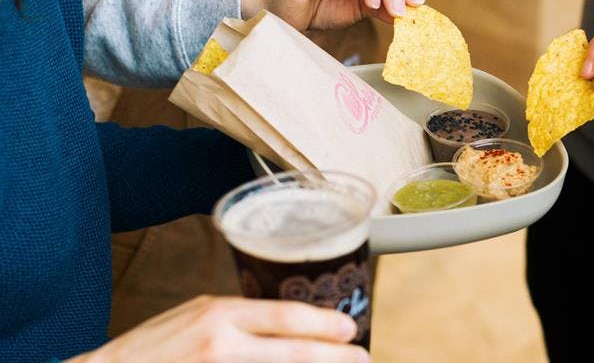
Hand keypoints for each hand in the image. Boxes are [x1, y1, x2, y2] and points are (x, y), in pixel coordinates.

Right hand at [73, 295, 367, 362]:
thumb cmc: (153, 347)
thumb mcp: (197, 314)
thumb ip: (240, 319)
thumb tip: (286, 325)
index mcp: (219, 314)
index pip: (285, 317)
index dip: (324, 325)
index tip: (350, 331)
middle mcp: (221, 344)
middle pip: (293, 352)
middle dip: (334, 357)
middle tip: (363, 358)